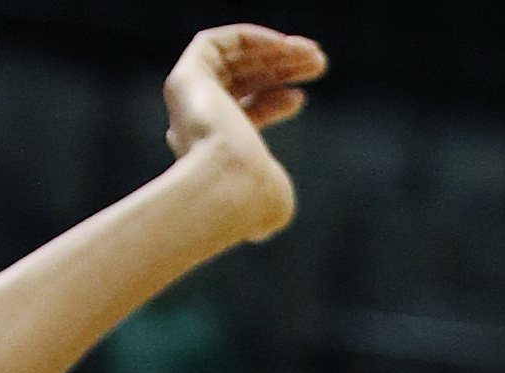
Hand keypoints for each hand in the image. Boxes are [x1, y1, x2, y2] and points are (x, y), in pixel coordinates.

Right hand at [161, 25, 326, 242]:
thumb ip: (271, 184)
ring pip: (232, 60)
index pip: (240, 113)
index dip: (273, 101)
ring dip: (274, 51)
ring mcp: (189, 101)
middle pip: (239, 82)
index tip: (301, 96)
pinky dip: (251, 38)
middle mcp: (196, 124)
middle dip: (280, 68)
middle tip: (318, 62)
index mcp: (213, 152)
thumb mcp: (275, 197)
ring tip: (315, 55)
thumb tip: (272, 196)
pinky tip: (285, 45)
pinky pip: (215, 43)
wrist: (227, 189)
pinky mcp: (186, 78)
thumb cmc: (255, 201)